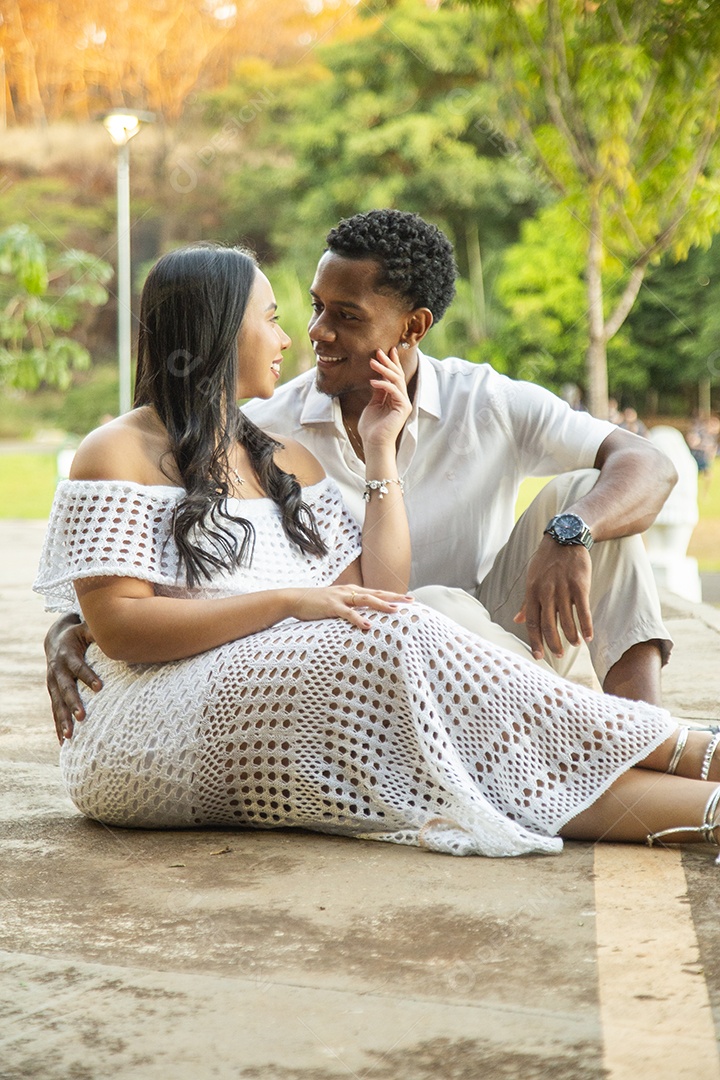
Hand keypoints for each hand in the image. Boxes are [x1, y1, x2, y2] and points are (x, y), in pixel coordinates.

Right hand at [44, 614, 100, 742]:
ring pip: (57, 704)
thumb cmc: (78, 635)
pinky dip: (59, 726)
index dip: (88, 677)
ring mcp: (53, 684)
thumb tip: (117, 629)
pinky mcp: (53, 693)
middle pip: (65, 689)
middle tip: (82, 717)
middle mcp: (58, 671)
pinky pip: (55, 711)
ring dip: (63, 720)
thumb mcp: (86, 629)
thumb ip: (98, 632)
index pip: (78, 667)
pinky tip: (64, 741)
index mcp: (67, 655)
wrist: (55, 641)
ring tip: (70, 736)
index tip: (99, 687)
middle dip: (73, 703)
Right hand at [289, 585, 412, 629]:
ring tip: (396, 610)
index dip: (392, 595)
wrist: (294, 599)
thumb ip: (349, 609)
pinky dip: (358, 619)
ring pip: (366, 600)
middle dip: (394, 596)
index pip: (376, 592)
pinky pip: (348, 613)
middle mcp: (349, 591)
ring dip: (381, 604)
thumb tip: (363, 619)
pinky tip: (368, 625)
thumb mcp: (336, 605)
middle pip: (376, 593)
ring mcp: (340, 598)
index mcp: (351, 591)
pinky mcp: (331, 606)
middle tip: (411, 600)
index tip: (408, 598)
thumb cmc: (315, 605)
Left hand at [357, 348, 411, 450]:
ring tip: (373, 362)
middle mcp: (402, 398)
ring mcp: (404, 403)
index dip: (391, 363)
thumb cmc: (371, 428)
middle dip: (388, 362)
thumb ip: (378, 392)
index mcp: (395, 397)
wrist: (374, 444)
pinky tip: (372, 382)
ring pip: (396, 381)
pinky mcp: (403, 408)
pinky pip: (394, 391)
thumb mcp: (372, 405)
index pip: (394, 377)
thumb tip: (377, 378)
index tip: (386, 351)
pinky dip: (383, 385)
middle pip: (397, 376)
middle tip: (379, 351)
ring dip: (384, 370)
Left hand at [513, 537, 592, 659]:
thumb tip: (517, 620)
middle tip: (558, 655)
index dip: (534, 641)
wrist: (565, 538)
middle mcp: (546, 592)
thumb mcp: (532, 579)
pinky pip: (583, 610)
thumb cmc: (546, 561)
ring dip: (571, 636)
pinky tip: (589, 636)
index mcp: (532, 592)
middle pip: (548, 625)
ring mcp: (563, 588)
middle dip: (553, 643)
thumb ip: (526, 602)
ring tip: (575, 645)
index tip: (538, 656)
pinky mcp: (579, 584)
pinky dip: (586, 625)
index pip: (532, 622)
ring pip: (567, 620)